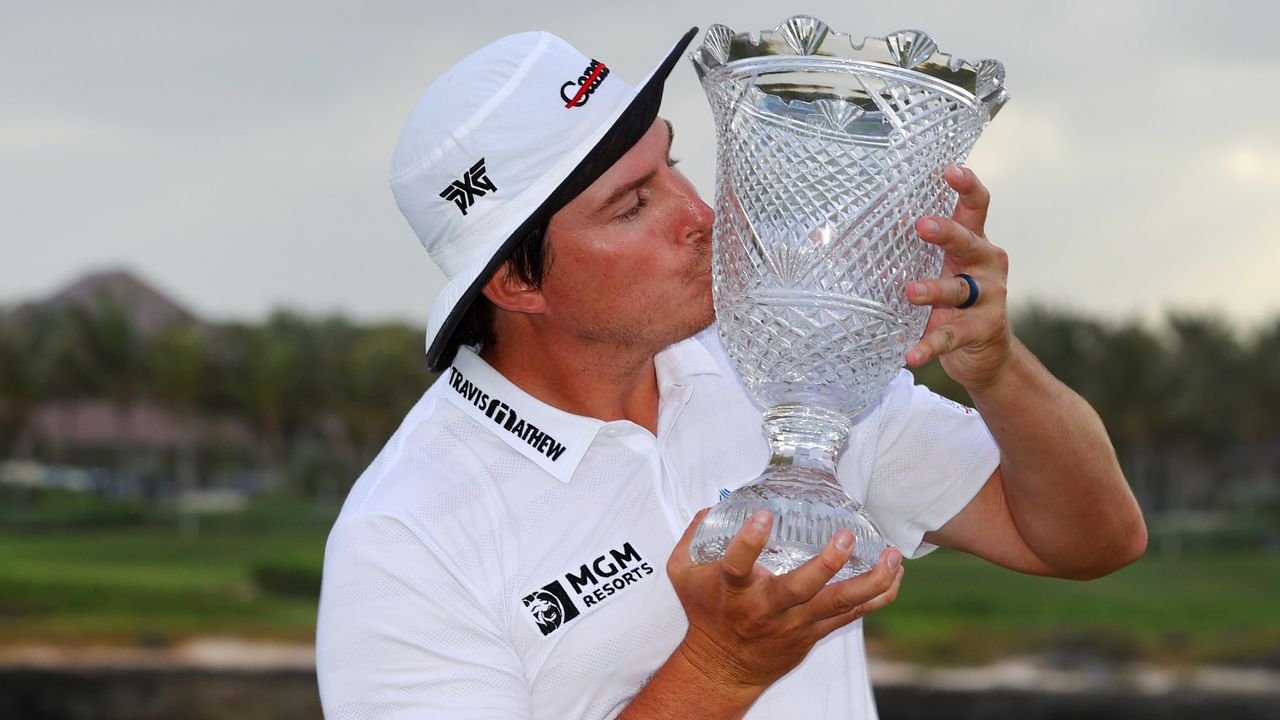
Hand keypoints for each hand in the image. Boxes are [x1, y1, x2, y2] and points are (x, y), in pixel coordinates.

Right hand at [667, 508, 903, 695]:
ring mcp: (795, 622)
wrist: (723, 667)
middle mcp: (766, 607)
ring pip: (837, 604)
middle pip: (800, 589)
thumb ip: (694, 535)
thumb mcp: (684, 572)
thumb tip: (712, 505)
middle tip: (845, 536)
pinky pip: (852, 615)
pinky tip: (896, 575)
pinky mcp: (814, 631)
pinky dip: (878, 596)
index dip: (749, 541)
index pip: (737, 564)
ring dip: (869, 580)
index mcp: (733, 589)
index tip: (763, 515)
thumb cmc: (707, 613)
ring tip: (893, 556)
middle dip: (825, 564)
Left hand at [905, 165, 1012, 391]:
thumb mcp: (936, 270)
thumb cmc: (953, 302)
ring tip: (909, 291)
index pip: (977, 207)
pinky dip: (929, 346)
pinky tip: (911, 356)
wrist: (986, 354)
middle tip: (921, 225)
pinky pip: (950, 337)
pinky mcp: (982, 330)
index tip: (948, 169)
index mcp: (975, 243)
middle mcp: (987, 265)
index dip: (967, 186)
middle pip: (970, 241)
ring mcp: (989, 298)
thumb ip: (910, 250)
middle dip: (946, 232)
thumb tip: (858, 231)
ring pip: (959, 290)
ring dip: (934, 290)